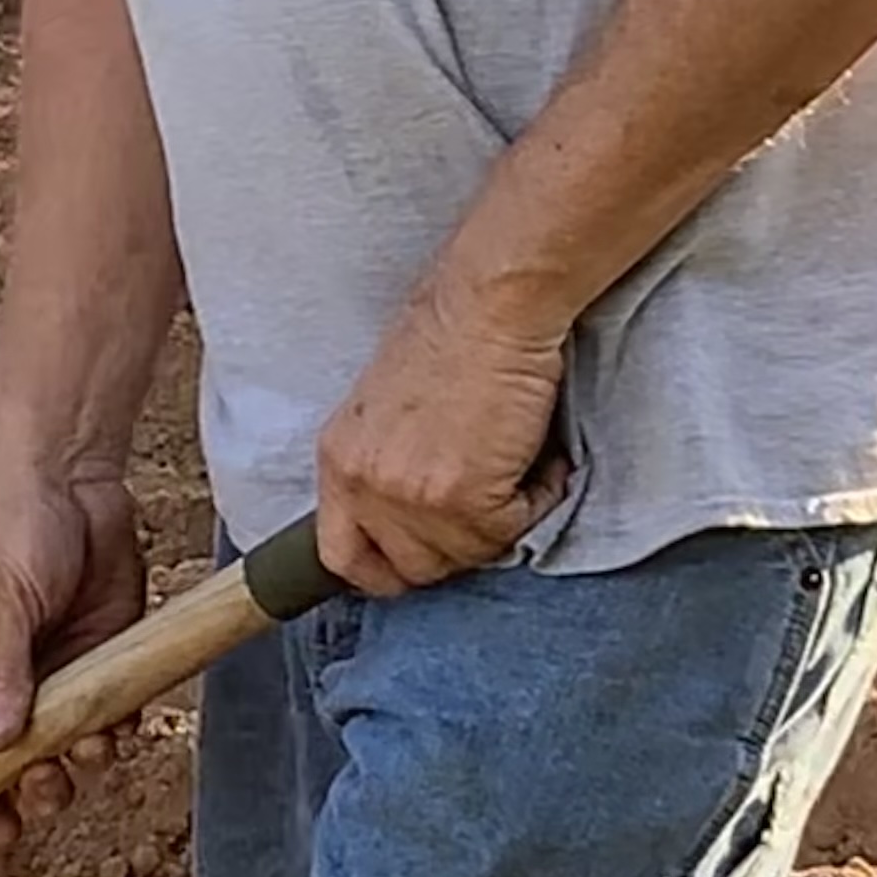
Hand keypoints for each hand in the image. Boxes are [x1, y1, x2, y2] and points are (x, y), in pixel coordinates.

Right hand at [0, 465, 147, 855]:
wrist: (73, 475)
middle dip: (38, 786)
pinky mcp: (108, 655)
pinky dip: (120, 725)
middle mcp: (15, 681)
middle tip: (52, 783)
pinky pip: (115, 713)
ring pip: (75, 745)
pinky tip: (120, 718)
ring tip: (93, 741)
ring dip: (85, 757)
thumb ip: (0, 673)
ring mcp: (64, 671)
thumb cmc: (12, 527)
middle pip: (22, 763)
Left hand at [316, 273, 570, 595]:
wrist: (488, 307)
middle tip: (491, 502)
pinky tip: (537, 458)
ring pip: (468, 554)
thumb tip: (417, 517)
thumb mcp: (384, 409)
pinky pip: (512, 530)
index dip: (385, 569)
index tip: (420, 559)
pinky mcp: (464, 498)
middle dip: (459, 545)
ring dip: (503, 520)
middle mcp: (364, 485)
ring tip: (517, 467)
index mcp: (338, 460)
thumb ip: (386, 466)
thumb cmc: (449, 336)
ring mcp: (411, 497)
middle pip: (413, 567)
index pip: (340, 555)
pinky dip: (538, 499)